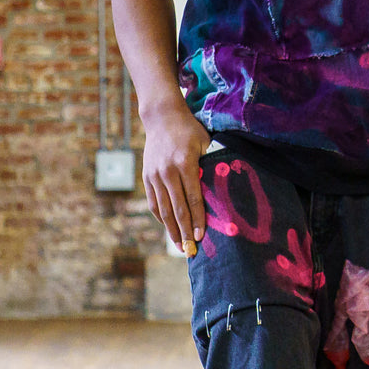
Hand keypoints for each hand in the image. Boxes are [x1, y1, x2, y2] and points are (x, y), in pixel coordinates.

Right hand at [141, 104, 210, 255]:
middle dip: (184, 232)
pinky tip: (168, 228)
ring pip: (163, 209)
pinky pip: (153, 202)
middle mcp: (167, 171)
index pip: (193, 198)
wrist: (162, 117)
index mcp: (185, 163)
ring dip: (171, 229)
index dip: (197, 219)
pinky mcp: (146, 177)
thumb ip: (211, 165)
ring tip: (180, 245)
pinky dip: (161, 217)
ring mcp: (154, 175)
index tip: (201, 236)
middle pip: (177, 208)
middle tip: (190, 250)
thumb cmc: (190, 130)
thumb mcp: (206, 142)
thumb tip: (222, 189)